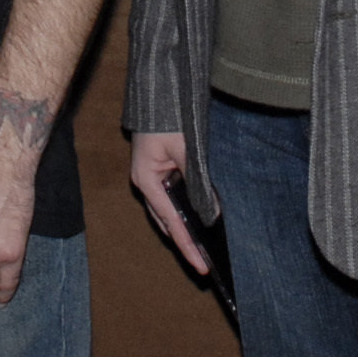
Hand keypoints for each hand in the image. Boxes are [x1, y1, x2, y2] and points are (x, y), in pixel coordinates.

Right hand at [129, 130, 209, 276]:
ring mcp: (152, 177)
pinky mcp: (160, 170)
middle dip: (185, 243)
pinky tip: (201, 218)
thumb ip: (197, 179)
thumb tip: (211, 211)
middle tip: (204, 265)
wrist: (159, 91)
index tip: (200, 265)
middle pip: (167, 222)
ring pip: (169, 212)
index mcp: (146, 179)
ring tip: (204, 249)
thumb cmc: (167, 117)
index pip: (171, 221)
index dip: (187, 244)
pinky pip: (174, 197)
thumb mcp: (185, 148)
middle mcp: (147, 183)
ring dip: (185, 228)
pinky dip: (186, 209)